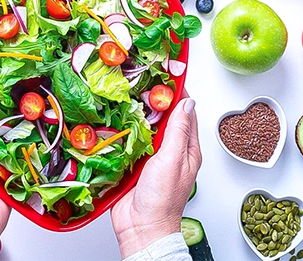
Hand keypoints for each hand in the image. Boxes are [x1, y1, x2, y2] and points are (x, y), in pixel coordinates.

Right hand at [111, 95, 201, 257]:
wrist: (140, 228)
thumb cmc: (162, 200)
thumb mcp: (174, 159)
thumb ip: (179, 131)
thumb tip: (187, 103)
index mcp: (187, 148)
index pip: (185, 112)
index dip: (177, 92)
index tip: (167, 74)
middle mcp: (170, 150)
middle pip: (163, 117)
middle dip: (153, 100)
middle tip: (142, 80)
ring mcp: (150, 156)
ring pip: (144, 127)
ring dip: (136, 113)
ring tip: (127, 93)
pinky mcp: (132, 162)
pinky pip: (128, 141)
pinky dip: (123, 129)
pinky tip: (115, 119)